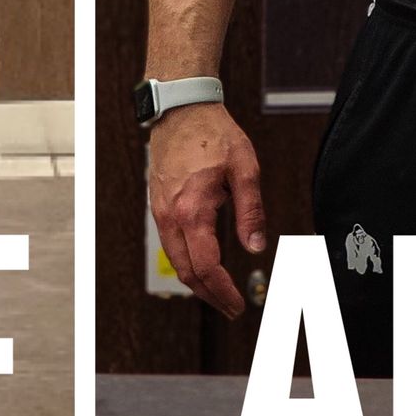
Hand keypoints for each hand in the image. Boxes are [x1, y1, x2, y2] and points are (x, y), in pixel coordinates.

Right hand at [149, 102, 266, 317]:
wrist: (181, 108)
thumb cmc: (212, 132)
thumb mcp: (244, 167)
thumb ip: (251, 210)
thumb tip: (256, 246)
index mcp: (192, 210)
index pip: (205, 266)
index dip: (222, 291)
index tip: (238, 305)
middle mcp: (170, 215)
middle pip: (186, 271)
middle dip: (209, 294)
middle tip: (230, 307)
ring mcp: (161, 210)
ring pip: (175, 259)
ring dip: (196, 280)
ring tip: (218, 291)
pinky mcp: (159, 203)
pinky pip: (169, 243)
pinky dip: (186, 260)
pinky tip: (202, 261)